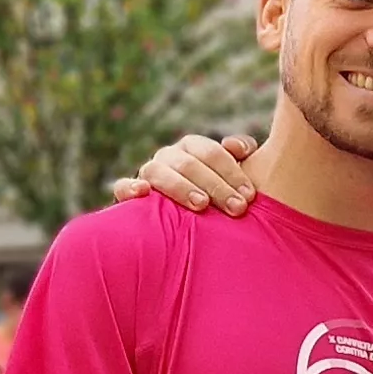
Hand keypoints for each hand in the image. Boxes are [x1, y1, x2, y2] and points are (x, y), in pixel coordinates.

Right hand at [115, 132, 259, 215]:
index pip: (210, 152)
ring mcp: (148, 173)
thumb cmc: (218, 196)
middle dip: (215, 185)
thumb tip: (234, 145)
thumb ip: (242, 152)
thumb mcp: (233, 175)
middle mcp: (169, 157)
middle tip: (237, 208)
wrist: (189, 228)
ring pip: (157, 171)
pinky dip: (130, 187)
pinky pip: (122, 186)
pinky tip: (143, 192)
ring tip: (201, 205)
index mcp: (192, 148)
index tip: (250, 195)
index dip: (231, 171)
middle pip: (188, 163)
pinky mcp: (129, 194)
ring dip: (180, 186)